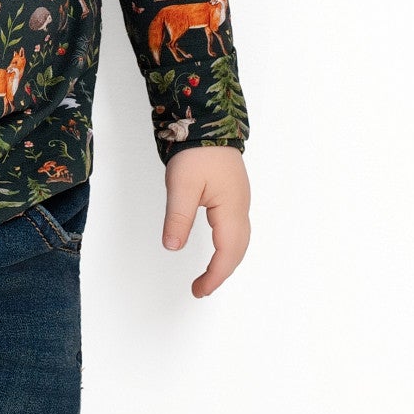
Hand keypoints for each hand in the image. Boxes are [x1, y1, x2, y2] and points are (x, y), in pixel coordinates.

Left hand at [162, 146, 249, 296]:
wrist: (208, 123)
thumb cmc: (196, 151)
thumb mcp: (181, 186)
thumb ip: (178, 218)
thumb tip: (173, 247)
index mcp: (231, 209)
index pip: (227, 253)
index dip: (215, 275)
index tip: (199, 290)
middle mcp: (240, 208)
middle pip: (238, 251)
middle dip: (221, 273)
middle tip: (201, 288)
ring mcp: (239, 202)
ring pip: (239, 241)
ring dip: (226, 261)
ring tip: (208, 276)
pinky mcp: (234, 196)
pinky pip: (236, 230)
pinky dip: (228, 247)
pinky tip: (218, 250)